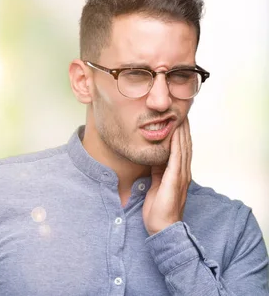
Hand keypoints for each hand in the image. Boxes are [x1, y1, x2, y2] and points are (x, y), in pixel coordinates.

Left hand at [142, 117, 191, 235]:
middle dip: (184, 128)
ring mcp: (180, 176)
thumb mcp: (155, 184)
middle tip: (182, 111)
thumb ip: (157, 171)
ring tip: (181, 116)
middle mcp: (182, 173)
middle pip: (185, 145)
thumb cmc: (158, 209)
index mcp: (178, 174)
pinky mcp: (174, 180)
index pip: (181, 149)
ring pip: (183, 149)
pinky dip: (177, 145)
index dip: (181, 133)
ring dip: (182, 132)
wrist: (162, 227)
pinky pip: (176, 159)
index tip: (178, 118)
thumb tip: (154, 158)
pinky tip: (175, 134)